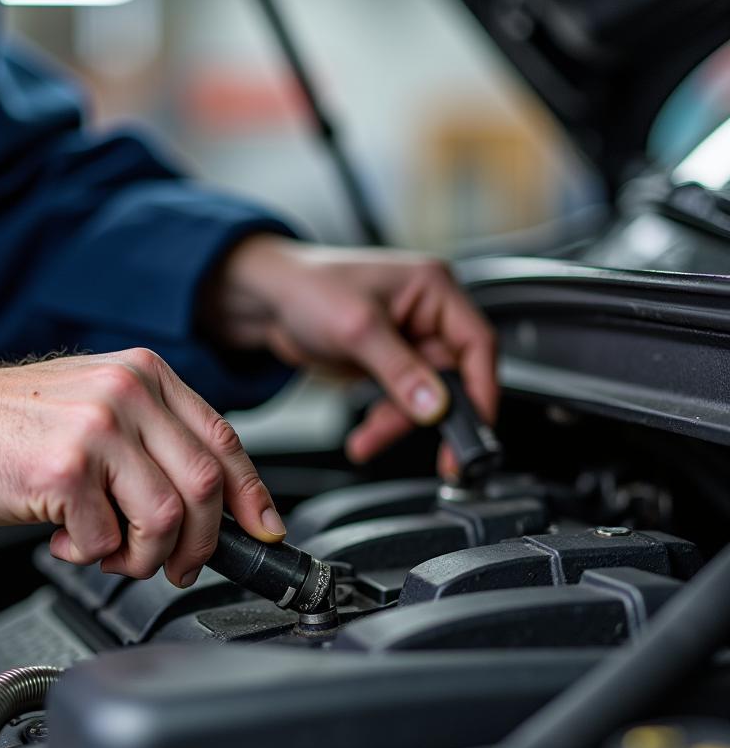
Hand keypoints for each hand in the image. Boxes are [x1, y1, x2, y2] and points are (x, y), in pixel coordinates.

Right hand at [0, 348, 284, 586]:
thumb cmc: (11, 422)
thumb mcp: (97, 404)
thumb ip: (152, 440)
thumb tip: (208, 502)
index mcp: (146, 376)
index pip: (224, 440)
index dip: (251, 495)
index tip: (262, 530)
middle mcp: (130, 394)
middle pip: (206, 488)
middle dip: (201, 544)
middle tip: (178, 565)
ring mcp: (99, 429)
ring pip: (167, 520)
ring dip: (143, 556)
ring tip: (109, 549)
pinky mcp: (67, 469)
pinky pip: (107, 540)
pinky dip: (90, 555)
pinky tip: (64, 537)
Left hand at [205, 236, 497, 472]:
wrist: (267, 300)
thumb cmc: (307, 288)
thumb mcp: (357, 330)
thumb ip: (399, 370)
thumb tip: (434, 407)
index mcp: (434, 288)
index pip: (479, 344)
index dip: (481, 390)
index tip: (472, 430)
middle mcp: (428, 313)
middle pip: (455, 377)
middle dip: (432, 417)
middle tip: (439, 459)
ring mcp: (410, 339)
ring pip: (427, 396)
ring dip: (400, 424)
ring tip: (368, 441)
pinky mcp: (391, 361)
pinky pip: (402, 400)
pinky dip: (386, 421)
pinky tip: (366, 436)